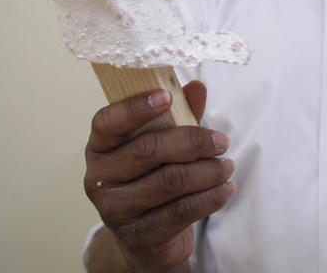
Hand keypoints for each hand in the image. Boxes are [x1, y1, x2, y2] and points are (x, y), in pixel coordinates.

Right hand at [84, 82, 234, 271]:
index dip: (135, 107)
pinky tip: (225, 188)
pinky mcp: (139, 235)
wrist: (146, 239)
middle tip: (221, 141)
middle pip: (147, 150)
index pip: (107, 122)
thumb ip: (178, 114)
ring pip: (169, 181)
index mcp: (100, 147)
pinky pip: (181, 211)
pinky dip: (210, 197)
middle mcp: (100, 177)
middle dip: (192, 142)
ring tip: (227, 166)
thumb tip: (197, 87)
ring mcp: (115, 209)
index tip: (167, 97)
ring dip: (207, 171)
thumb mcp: (163, 143)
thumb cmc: (153, 178)